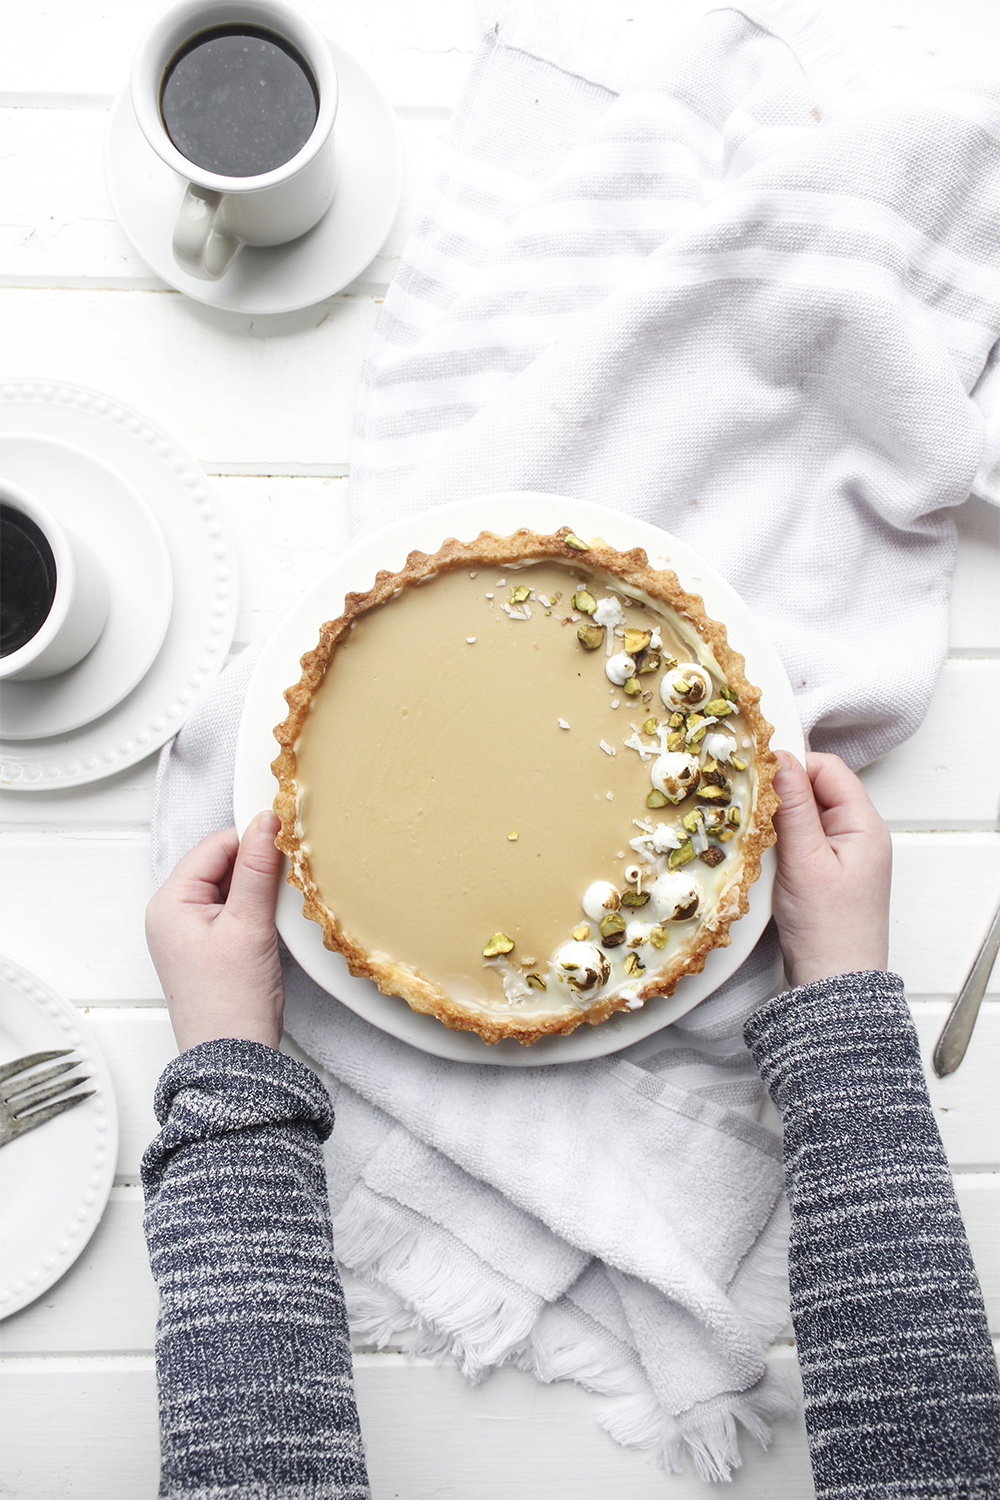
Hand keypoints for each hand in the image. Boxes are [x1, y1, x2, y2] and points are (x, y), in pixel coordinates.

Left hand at [145, 811, 284, 1053]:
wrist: (233, 1061)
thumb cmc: (231, 1003)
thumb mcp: (249, 925)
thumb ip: (257, 868)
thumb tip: (266, 821)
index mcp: (169, 903)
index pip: (215, 845)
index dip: (252, 839)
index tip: (289, 839)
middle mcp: (172, 915)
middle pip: (221, 865)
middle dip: (257, 866)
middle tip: (291, 876)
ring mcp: (189, 933)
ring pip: (230, 888)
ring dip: (259, 889)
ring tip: (281, 906)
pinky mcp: (208, 949)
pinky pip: (233, 912)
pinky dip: (256, 911)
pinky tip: (274, 923)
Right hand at [771, 751, 891, 988]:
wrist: (833, 985)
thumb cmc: (827, 927)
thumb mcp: (805, 860)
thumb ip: (793, 807)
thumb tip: (779, 757)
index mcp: (865, 826)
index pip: (829, 769)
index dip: (793, 766)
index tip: (756, 776)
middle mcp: (859, 835)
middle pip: (817, 790)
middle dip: (782, 792)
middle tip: (747, 803)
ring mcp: (844, 856)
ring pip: (806, 816)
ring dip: (778, 819)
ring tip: (752, 829)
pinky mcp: (827, 874)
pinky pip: (803, 841)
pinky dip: (780, 841)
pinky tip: (761, 851)